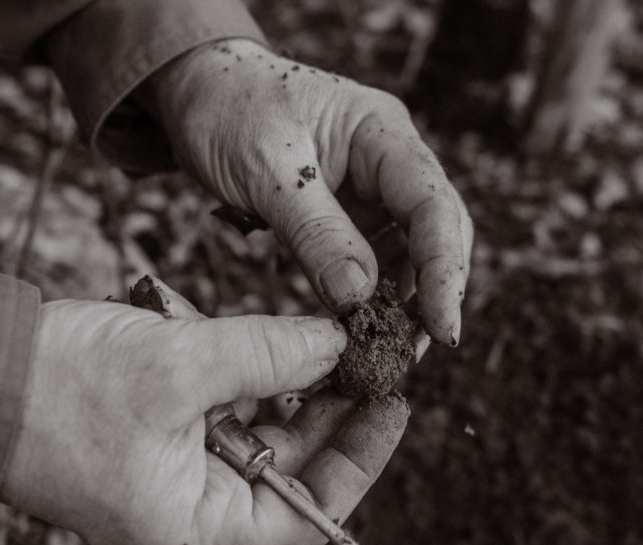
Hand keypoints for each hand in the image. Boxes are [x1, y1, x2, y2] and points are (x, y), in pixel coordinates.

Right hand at [1, 300, 407, 544]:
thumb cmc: (59, 390)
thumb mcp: (179, 366)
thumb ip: (267, 355)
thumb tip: (337, 343)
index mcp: (198, 525)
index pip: (309, 514)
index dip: (360, 460)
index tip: (393, 404)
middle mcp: (193, 505)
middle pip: (292, 463)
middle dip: (331, 406)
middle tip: (370, 352)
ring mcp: (176, 466)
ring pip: (262, 426)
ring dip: (289, 378)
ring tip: (326, 335)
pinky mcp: (161, 426)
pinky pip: (225, 402)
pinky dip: (246, 367)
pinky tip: (264, 333)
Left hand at [139, 39, 473, 345]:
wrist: (197, 91)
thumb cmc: (229, 110)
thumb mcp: (267, 170)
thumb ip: (315, 232)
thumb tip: (360, 299)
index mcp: (382, 134)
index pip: (434, 206)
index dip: (446, 270)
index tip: (443, 327)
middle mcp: (389, 164)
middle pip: (437, 234)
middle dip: (433, 295)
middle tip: (413, 355)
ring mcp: (371, 192)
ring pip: (408, 255)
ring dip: (403, 304)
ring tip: (386, 354)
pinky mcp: (348, 217)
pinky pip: (371, 262)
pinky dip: (368, 298)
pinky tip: (357, 331)